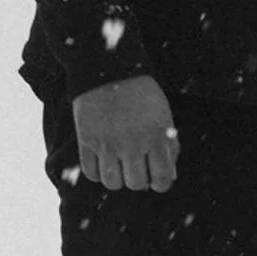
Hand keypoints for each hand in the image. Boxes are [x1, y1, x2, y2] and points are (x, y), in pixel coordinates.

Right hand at [73, 75, 178, 192]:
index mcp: (156, 137)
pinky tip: (104, 161)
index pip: (161, 178)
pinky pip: (91, 173)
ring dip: (117, 179)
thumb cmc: (142, 96)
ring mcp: (108, 144)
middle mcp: (132, 144)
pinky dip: (98, 173)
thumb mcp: (163, 116)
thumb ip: (169, 146)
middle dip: (138, 180)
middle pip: (135, 184)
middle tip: (137, 168)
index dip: (160, 183)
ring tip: (120, 166)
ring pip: (112, 183)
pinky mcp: (87, 142)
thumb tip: (169, 176)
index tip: (156, 179)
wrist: (109, 72)